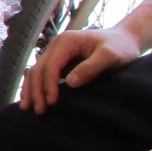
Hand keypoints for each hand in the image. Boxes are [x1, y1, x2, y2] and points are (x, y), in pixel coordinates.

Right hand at [20, 26, 141, 111]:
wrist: (124, 39)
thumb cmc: (120, 47)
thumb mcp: (110, 56)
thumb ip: (91, 67)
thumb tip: (70, 83)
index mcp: (66, 41)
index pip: (51, 66)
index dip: (49, 85)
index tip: (52, 103)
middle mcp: (56, 45)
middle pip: (38, 69)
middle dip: (36, 90)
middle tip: (39, 111)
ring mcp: (56, 53)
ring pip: (35, 72)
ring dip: (31, 90)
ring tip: (27, 108)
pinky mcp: (59, 61)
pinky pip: (42, 74)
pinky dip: (35, 86)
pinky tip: (33, 98)